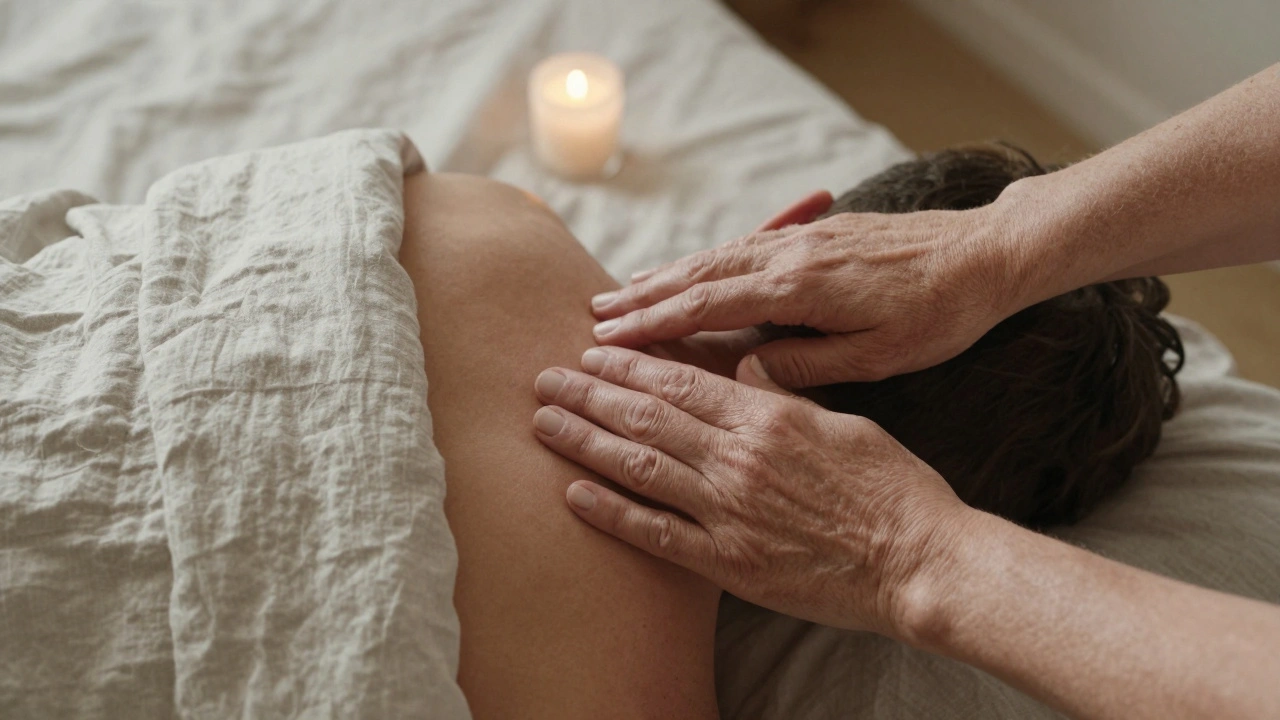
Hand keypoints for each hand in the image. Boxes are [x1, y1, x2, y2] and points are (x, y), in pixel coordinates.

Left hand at [531, 346, 970, 635]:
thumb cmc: (891, 488)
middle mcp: (737, 459)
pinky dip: (610, 513)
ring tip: (543, 421)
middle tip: (546, 376)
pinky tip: (572, 495)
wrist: (920, 560)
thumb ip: (786, 395)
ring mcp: (728, 512)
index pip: (680, 380)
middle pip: (645, 416)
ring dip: (584, 441)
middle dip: (590, 392)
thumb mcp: (844, 421)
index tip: (592, 350)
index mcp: (766, 417)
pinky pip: (655, 534)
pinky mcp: (728, 562)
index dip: (629, 363)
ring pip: (638, 466)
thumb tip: (744, 366)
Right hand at [589, 203, 1023, 385]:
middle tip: (594, 315)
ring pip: (719, 255)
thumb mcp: (877, 356)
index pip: (707, 304)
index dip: (653, 323)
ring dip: (669, 275)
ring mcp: (804, 239)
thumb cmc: (939, 314)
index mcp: (801, 288)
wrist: (987, 254)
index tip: (608, 337)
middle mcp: (792, 255)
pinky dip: (708, 259)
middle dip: (644, 296)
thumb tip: (749, 371)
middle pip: (700, 274)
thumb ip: (808, 364)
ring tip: (626, 292)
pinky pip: (747, 245)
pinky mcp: (819, 233)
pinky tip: (693, 268)